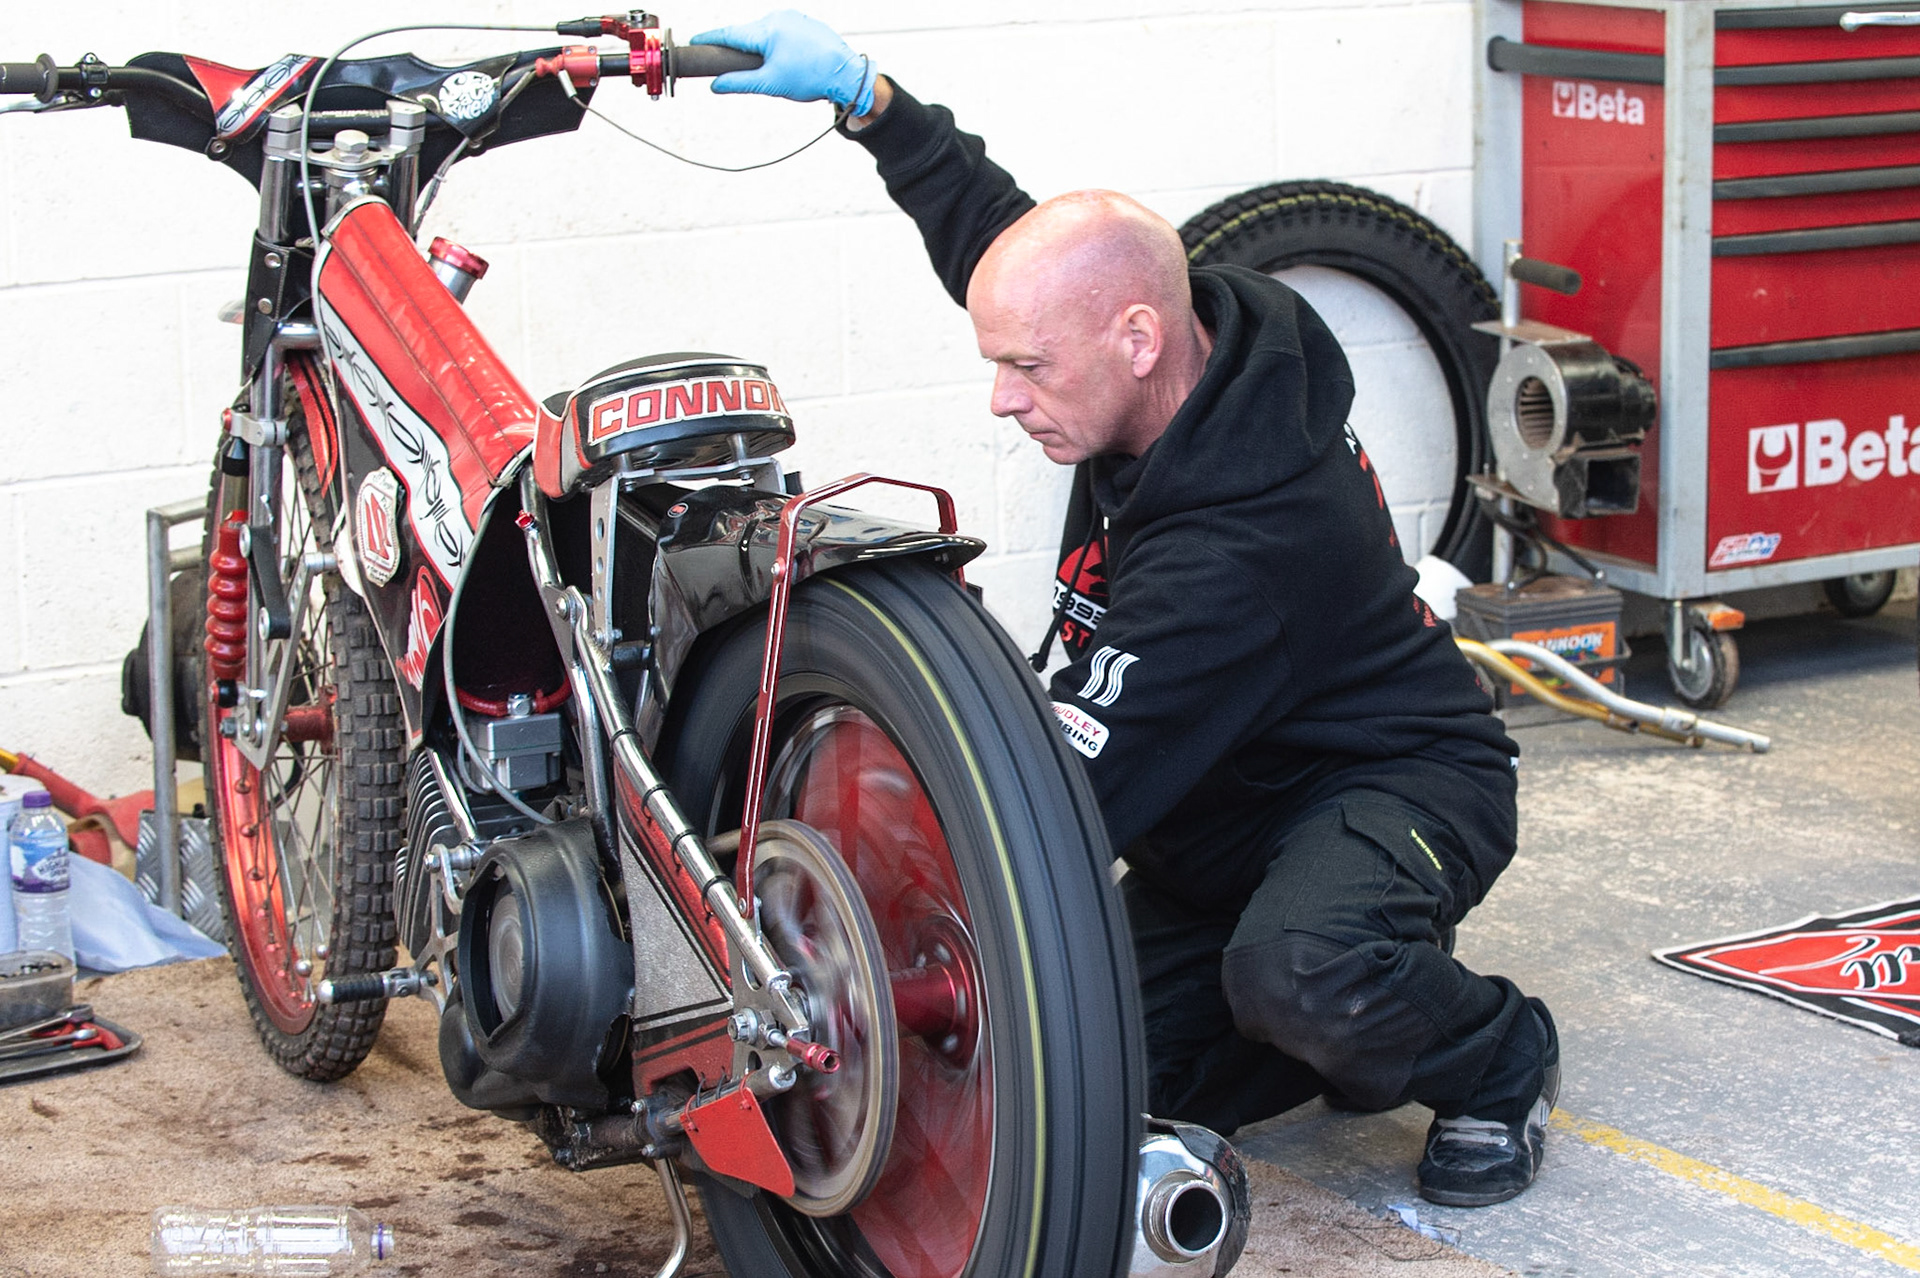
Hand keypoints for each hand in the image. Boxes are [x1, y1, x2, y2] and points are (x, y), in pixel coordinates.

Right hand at [689, 10, 876, 114]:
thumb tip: (716, 85)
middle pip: (747, 33)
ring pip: (765, 32)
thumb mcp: (770, 83)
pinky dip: (777, 44)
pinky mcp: (804, 21)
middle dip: (741, 49)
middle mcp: (778, 17)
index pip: (730, 34)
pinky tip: (787, 59)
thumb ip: (739, 82)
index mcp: (767, 30)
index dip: (710, 39)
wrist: (847, 74)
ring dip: (761, 48)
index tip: (695, 42)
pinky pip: (782, 31)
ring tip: (776, 68)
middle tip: (739, 67)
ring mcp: (793, 17)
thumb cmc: (812, 78)